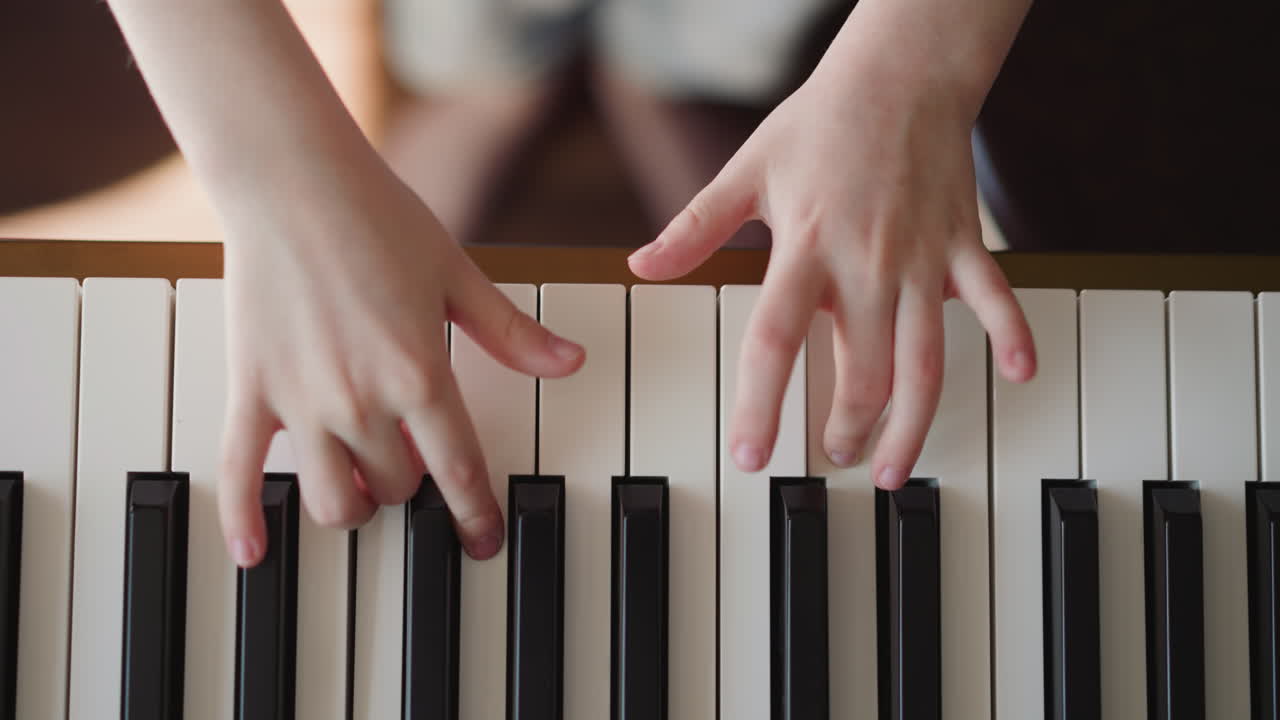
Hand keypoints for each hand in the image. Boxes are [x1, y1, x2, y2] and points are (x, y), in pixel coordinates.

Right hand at [216, 162, 584, 566]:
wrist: (292, 181)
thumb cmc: (377, 218)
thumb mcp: (458, 274)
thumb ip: (510, 331)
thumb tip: (569, 362)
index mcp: (420, 374)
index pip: (458, 470)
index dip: (476, 513)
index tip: (483, 541)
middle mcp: (362, 401)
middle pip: (397, 489)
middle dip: (412, 484)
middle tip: (411, 461)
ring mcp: (302, 402)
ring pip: (332, 501)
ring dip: (352, 504)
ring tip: (358, 484)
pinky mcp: (250, 391)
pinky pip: (241, 473)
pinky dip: (245, 518)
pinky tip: (254, 549)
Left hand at [627, 64, 1034, 489]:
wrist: (901, 72)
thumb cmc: (822, 121)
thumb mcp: (746, 171)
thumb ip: (695, 227)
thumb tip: (642, 265)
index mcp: (806, 247)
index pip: (776, 341)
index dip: (761, 405)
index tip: (751, 457)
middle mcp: (867, 263)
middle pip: (861, 369)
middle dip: (845, 425)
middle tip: (829, 455)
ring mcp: (922, 259)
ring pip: (925, 359)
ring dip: (913, 421)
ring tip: (892, 465)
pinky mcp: (963, 245)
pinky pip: (995, 298)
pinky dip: (1012, 336)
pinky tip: (1020, 376)